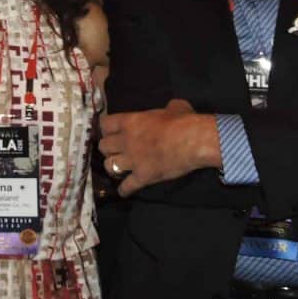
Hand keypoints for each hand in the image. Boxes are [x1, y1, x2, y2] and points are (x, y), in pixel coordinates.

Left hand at [98, 99, 220, 196]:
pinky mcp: (143, 176)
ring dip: (113, 167)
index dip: (107, 129)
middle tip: (116, 151)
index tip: (111, 132)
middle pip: (103, 146)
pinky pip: (127, 186)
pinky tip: (124, 191)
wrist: (194, 141)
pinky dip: (125, 190)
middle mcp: (126, 141)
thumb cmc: (184, 121)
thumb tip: (173, 108)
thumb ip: (166, 109)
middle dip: (108, 149)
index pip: (104, 125)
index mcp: (129, 122)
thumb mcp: (173, 107)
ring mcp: (133, 160)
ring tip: (118, 169)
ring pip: (109, 166)